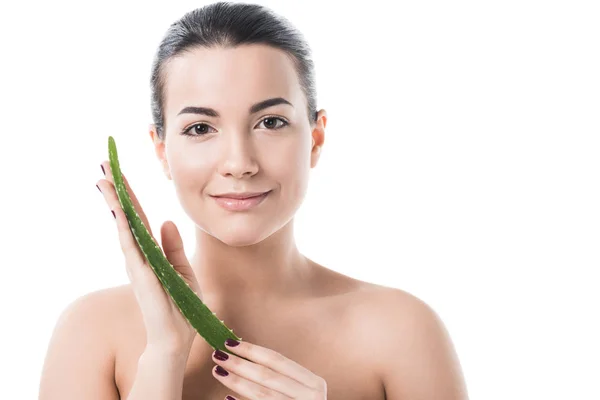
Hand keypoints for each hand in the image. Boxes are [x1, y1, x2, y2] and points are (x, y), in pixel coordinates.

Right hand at [97, 161, 200, 351]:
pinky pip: (131, 246)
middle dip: (116, 191)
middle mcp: (140, 255)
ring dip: (115, 203)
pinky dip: (124, 227)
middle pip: (126, 217)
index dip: (129, 195)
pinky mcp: (141, 275)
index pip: (138, 218)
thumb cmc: (180, 307)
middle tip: (104, 166)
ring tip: (104, 180)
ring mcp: (138, 264)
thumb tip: (167, 221)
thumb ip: (174, 247)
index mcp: (151, 252)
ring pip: (124, 226)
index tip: (118, 174)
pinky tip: (117, 210)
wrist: (176, 338)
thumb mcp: (182, 271)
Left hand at [211, 339, 327, 399]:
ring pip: (261, 394)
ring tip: (218, 371)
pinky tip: (227, 398)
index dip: (252, 350)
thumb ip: (280, 376)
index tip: (230, 342)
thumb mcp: (301, 391)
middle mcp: (309, 397)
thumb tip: (241, 354)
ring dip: (237, 382)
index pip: (277, 360)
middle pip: (267, 376)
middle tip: (217, 355)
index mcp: (314, 383)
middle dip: (240, 364)